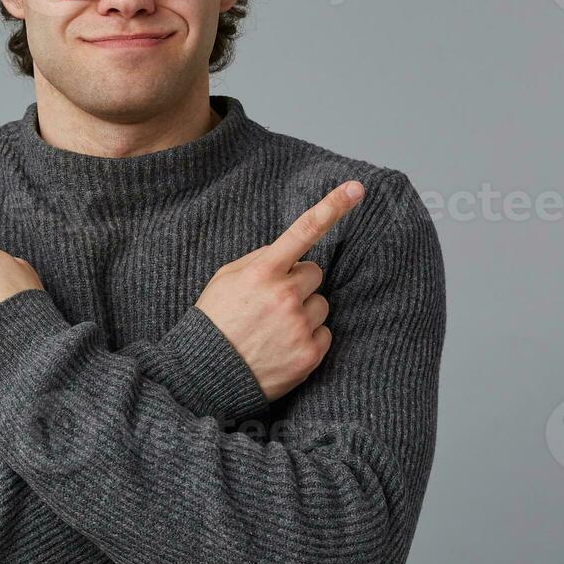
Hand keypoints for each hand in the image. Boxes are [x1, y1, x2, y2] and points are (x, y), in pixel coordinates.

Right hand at [193, 180, 365, 401]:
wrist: (206, 375)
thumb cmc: (215, 321)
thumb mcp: (225, 278)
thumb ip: (259, 260)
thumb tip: (290, 251)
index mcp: (262, 271)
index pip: (303, 231)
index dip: (332, 206)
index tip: (357, 188)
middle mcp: (284, 295)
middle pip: (314, 273)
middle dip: (298, 283)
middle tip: (272, 303)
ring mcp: (299, 325)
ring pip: (321, 303)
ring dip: (304, 311)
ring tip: (274, 328)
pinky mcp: (309, 354)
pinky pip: (325, 333)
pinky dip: (308, 338)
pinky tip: (282, 346)